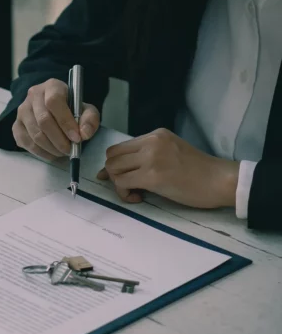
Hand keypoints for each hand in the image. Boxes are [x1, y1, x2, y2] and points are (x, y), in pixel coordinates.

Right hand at [13, 78, 99, 159]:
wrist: (53, 110)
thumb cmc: (71, 109)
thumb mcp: (85, 110)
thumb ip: (89, 120)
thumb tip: (84, 134)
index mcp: (52, 86)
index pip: (54, 101)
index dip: (65, 122)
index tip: (76, 138)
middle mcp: (33, 96)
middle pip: (43, 120)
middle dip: (59, 140)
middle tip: (70, 150)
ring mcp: (22, 111)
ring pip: (35, 134)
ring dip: (51, 148)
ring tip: (62, 152)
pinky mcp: (16, 126)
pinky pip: (26, 143)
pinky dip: (41, 153)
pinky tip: (52, 153)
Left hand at [98, 128, 239, 207]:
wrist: (220, 181)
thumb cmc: (199, 172)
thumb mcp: (170, 153)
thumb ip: (146, 157)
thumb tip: (112, 170)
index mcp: (156, 135)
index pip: (119, 147)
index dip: (116, 165)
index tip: (124, 177)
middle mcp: (151, 142)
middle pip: (111, 157)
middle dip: (114, 174)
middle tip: (129, 186)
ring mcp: (151, 158)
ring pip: (113, 169)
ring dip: (118, 184)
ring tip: (135, 193)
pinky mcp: (152, 176)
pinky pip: (122, 183)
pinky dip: (124, 193)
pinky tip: (139, 198)